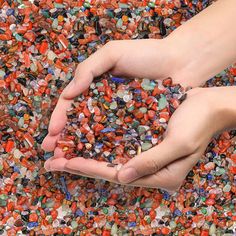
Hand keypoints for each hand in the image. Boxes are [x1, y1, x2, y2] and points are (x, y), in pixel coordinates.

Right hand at [42, 38, 186, 151]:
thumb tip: (68, 94)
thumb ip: (88, 69)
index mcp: (94, 86)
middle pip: (80, 123)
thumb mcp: (112, 53)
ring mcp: (119, 115)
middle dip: (65, 138)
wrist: (180, 62)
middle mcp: (104, 103)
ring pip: (97, 133)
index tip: (51, 134)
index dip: (59, 118)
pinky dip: (107, 148)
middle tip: (52, 154)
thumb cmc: (147, 53)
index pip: (71, 104)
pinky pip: (118, 138)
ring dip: (82, 148)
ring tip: (68, 162)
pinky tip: (97, 159)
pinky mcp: (135, 124)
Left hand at [43, 79, 235, 190]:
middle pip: (107, 166)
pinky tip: (82, 134)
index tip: (63, 162)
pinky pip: (116, 141)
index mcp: (159, 175)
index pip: (115, 173)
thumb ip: (151, 162)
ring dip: (85, 150)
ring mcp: (144, 153)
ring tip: (60, 147)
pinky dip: (98, 138)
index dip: (88, 167)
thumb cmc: (199, 124)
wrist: (209, 105)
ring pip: (108, 153)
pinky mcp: (142, 138)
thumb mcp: (179, 143)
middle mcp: (148, 167)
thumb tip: (121, 177)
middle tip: (51, 159)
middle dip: (79, 162)